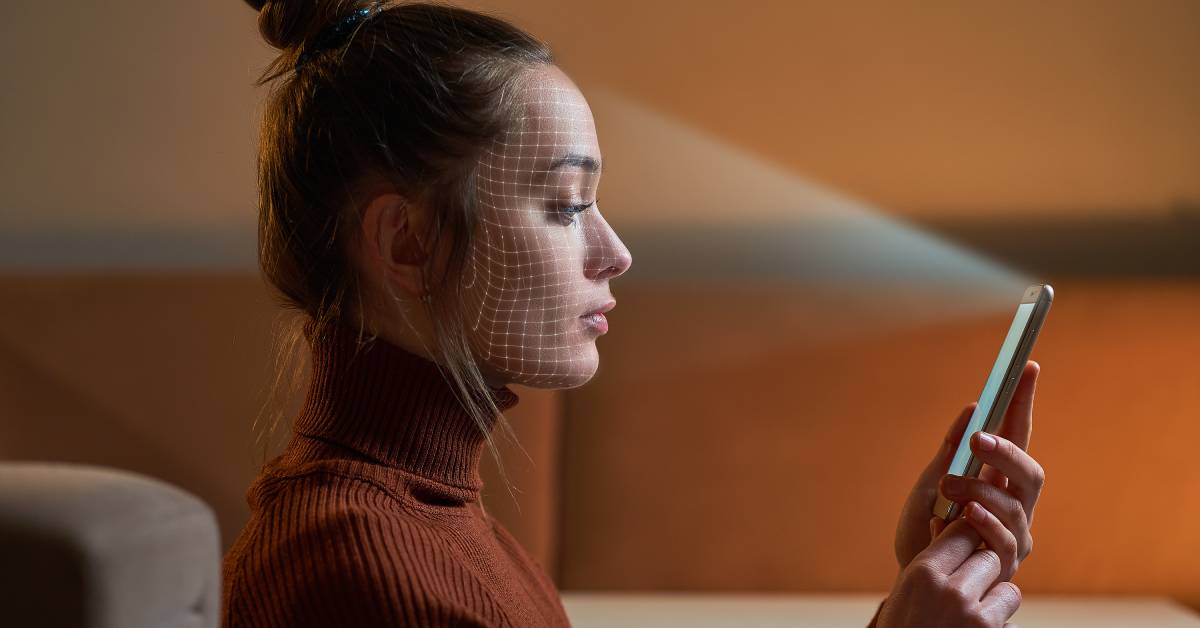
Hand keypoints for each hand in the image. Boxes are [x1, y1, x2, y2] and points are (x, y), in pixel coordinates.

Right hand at [877, 517, 1021, 626]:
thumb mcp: (907, 592)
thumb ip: (932, 559)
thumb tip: (945, 519)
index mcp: (923, 573)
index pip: (963, 531)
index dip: (967, 539)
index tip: (965, 549)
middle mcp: (951, 591)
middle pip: (990, 557)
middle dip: (983, 572)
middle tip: (968, 588)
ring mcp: (976, 617)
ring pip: (1010, 589)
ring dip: (998, 601)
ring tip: (976, 615)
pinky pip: (1013, 623)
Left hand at [894, 361, 1044, 579]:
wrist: (912, 579)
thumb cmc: (923, 531)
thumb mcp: (929, 484)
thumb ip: (950, 452)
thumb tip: (973, 408)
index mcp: (997, 481)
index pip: (1017, 436)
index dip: (1023, 403)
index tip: (1025, 368)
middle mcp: (1014, 505)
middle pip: (1029, 472)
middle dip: (1006, 452)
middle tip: (977, 439)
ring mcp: (1013, 535)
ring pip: (1015, 504)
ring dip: (980, 490)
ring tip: (948, 487)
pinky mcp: (1004, 564)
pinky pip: (1005, 541)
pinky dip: (984, 523)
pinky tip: (965, 515)